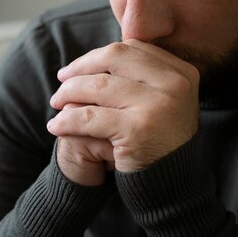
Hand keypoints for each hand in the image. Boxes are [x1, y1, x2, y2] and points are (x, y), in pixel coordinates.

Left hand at [47, 39, 199, 173]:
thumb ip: (141, 77)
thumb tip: (96, 55)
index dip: (100, 55)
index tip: (79, 67)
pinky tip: (55, 126)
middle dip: (82, 66)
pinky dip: (67, 120)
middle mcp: (175, 84)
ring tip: (56, 103)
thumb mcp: (162, 103)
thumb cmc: (159, 142)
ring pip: (98, 85)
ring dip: (69, 92)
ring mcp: (158, 105)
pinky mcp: (138, 129)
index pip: (132, 49)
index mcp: (182, 73)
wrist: (172, 188)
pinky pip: (89, 116)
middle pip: (115, 57)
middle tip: (62, 79)